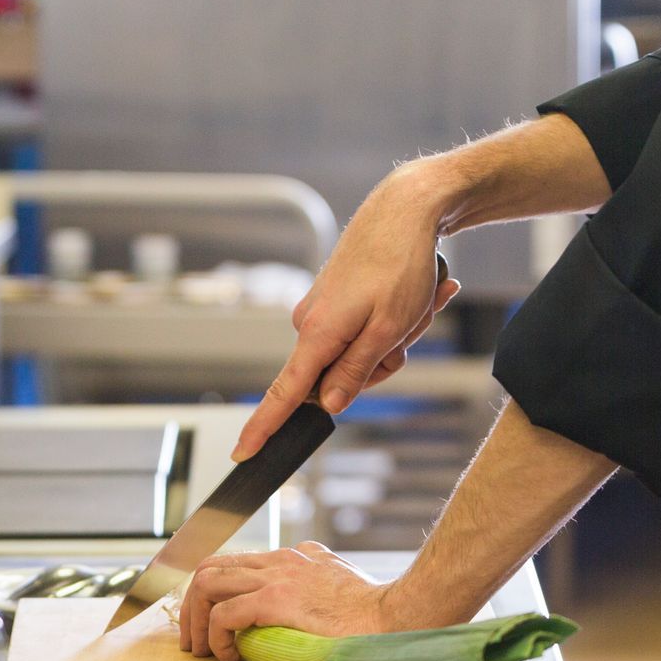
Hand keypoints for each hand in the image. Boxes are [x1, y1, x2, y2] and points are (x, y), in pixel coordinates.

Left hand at [179, 543, 402, 660]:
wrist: (398, 616)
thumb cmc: (375, 615)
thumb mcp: (339, 585)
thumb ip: (315, 583)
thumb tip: (301, 597)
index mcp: (294, 557)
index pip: (234, 562)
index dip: (212, 593)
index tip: (209, 623)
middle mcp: (280, 560)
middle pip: (210, 568)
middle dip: (192, 606)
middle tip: (192, 642)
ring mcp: (277, 576)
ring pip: (208, 584)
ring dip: (196, 621)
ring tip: (201, 652)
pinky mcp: (276, 599)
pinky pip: (225, 613)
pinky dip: (216, 637)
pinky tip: (228, 657)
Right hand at [233, 166, 459, 461]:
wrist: (405, 208)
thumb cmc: (400, 264)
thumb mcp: (388, 328)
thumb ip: (356, 371)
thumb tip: (330, 404)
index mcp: (318, 335)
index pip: (285, 394)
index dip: (265, 427)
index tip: (242, 453)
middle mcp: (310, 325)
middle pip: (341, 377)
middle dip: (383, 361)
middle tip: (409, 327)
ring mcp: (321, 312)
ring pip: (359, 352)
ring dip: (395, 335)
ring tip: (417, 300)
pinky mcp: (335, 301)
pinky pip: (364, 329)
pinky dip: (393, 318)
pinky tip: (417, 292)